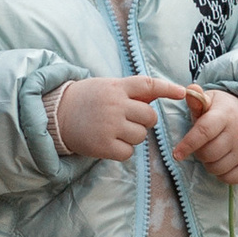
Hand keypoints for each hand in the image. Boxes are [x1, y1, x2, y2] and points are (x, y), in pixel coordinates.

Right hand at [51, 74, 193, 162]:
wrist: (54, 115)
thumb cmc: (85, 100)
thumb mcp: (106, 88)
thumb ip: (130, 92)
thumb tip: (157, 96)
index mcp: (116, 88)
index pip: (147, 85)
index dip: (167, 88)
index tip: (183, 92)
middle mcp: (114, 105)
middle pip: (149, 117)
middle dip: (144, 121)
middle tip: (127, 121)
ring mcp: (109, 126)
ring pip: (140, 136)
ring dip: (132, 136)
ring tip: (114, 131)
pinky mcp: (103, 145)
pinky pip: (128, 152)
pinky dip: (122, 150)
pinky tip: (109, 143)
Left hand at [175, 85, 237, 184]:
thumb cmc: (223, 111)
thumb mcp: (210, 101)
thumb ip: (196, 100)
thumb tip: (189, 90)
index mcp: (225, 114)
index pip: (204, 132)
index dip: (188, 144)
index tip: (176, 154)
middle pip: (208, 153)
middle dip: (199, 153)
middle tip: (202, 145)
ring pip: (216, 168)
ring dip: (209, 164)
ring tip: (213, 151)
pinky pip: (229, 179)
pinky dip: (221, 174)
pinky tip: (222, 161)